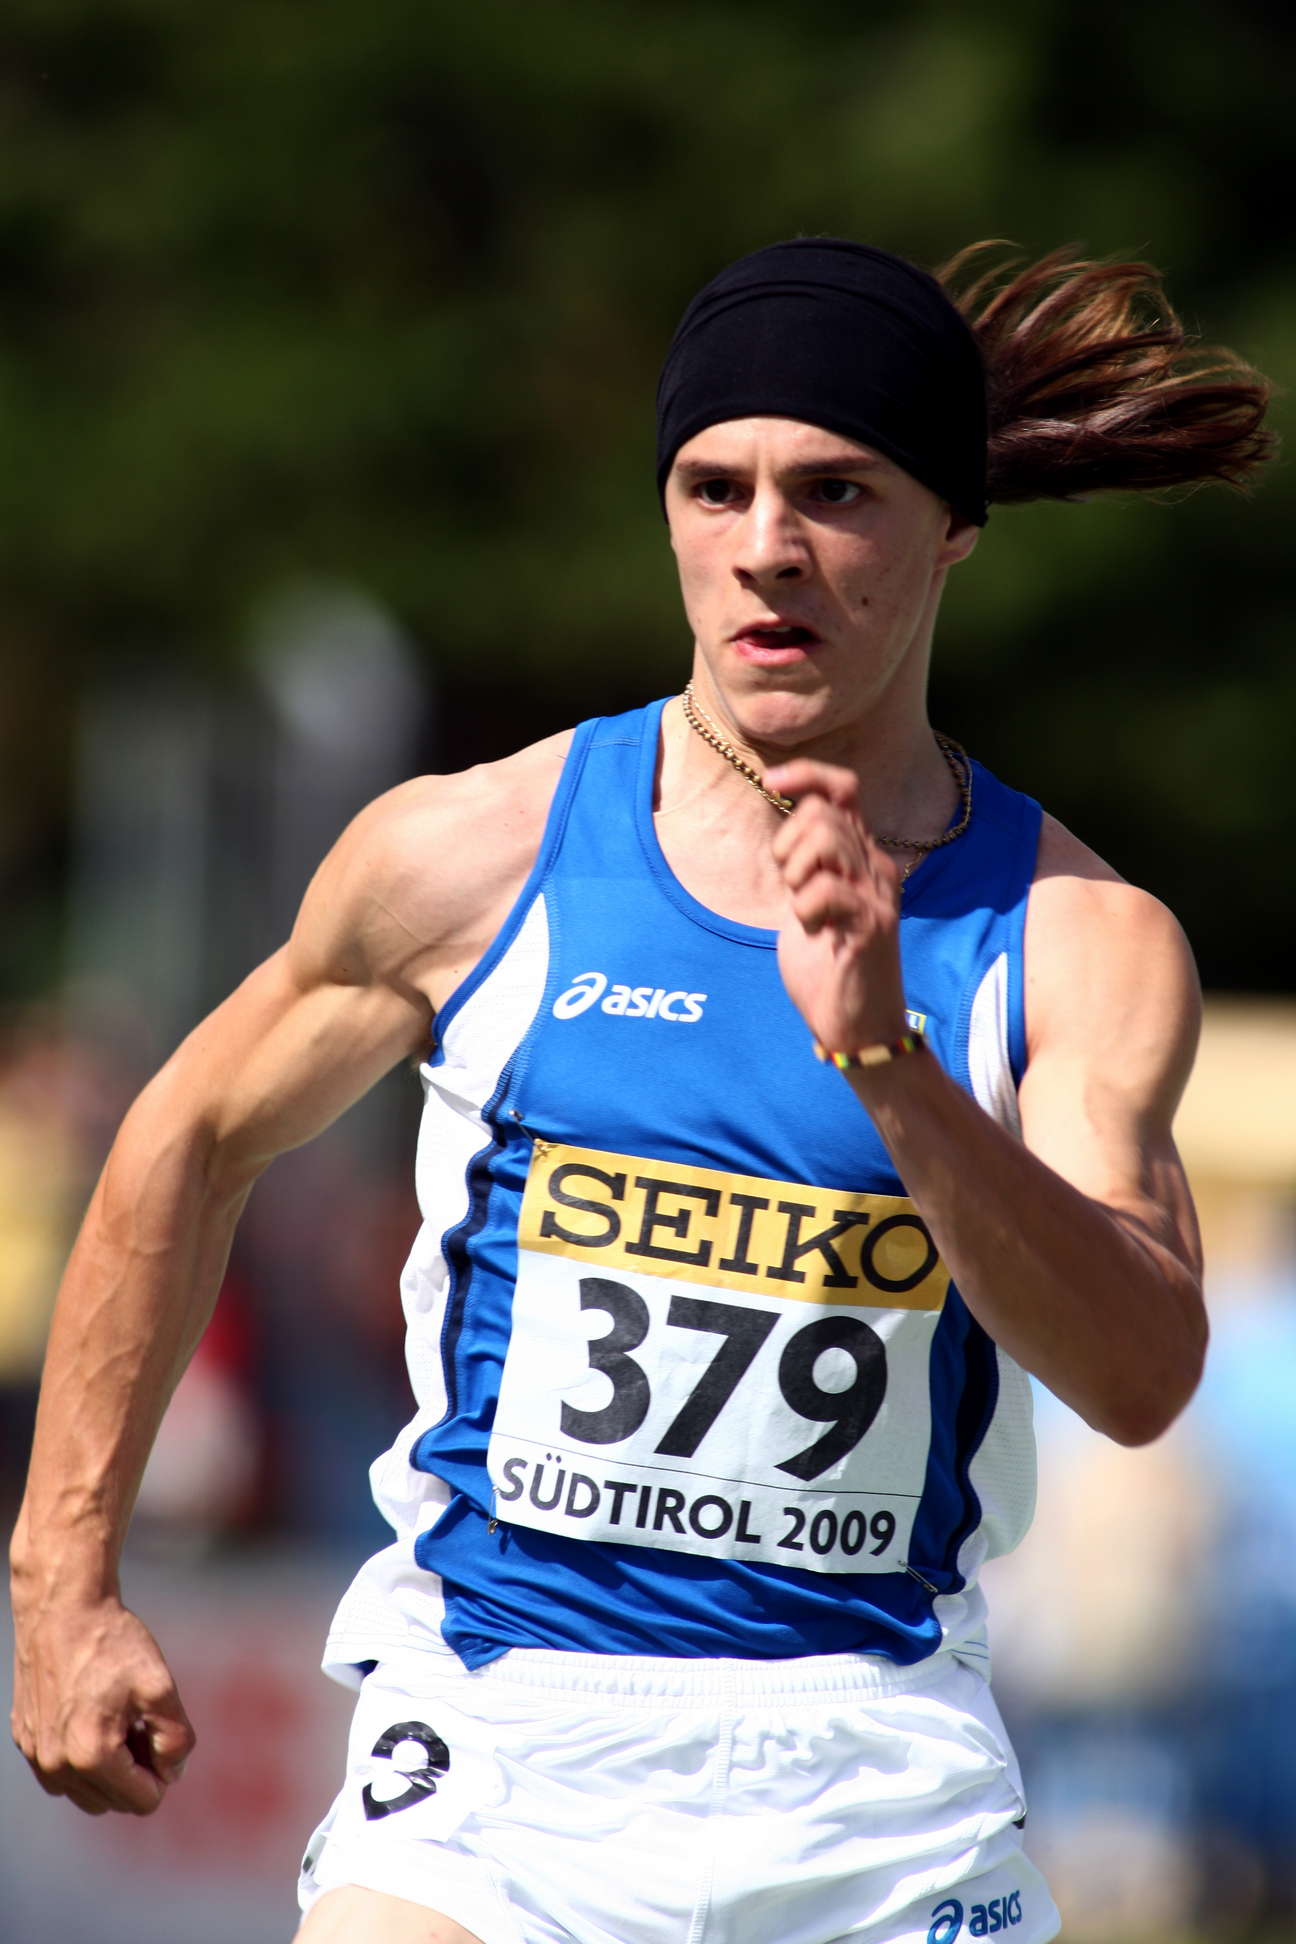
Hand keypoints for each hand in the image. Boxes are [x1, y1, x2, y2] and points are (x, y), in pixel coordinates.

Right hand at [11, 1590, 193, 1815]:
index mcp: (90, 1756)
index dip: (163, 1770)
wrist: (62, 1608)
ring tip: (118, 1720)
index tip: (158, 1731)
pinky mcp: (25, 1741)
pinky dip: (82, 1757)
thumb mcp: (160, 1686)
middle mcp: (56, 1766)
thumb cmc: (113, 1643)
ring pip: (86, 1794)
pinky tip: (93, 1714)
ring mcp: (35, 1756)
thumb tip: (172, 1774)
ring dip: (109, 1769)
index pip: (143, 1802)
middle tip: (139, 1722)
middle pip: (114, 1803)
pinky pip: (62, 1774)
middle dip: (135, 1771)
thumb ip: (176, 1738)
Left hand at [765, 759, 907, 1055]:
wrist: (857, 1026)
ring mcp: (878, 894)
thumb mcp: (809, 901)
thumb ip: (805, 864)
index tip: (772, 783)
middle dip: (788, 844)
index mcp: (863, 858)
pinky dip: (805, 910)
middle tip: (791, 887)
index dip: (808, 775)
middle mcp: (877, 867)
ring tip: (804, 909)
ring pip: (825, 840)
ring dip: (796, 874)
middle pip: (823, 812)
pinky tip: (815, 933)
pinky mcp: (872, 925)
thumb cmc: (828, 966)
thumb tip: (786, 825)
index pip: (844, 788)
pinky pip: (824, 890)